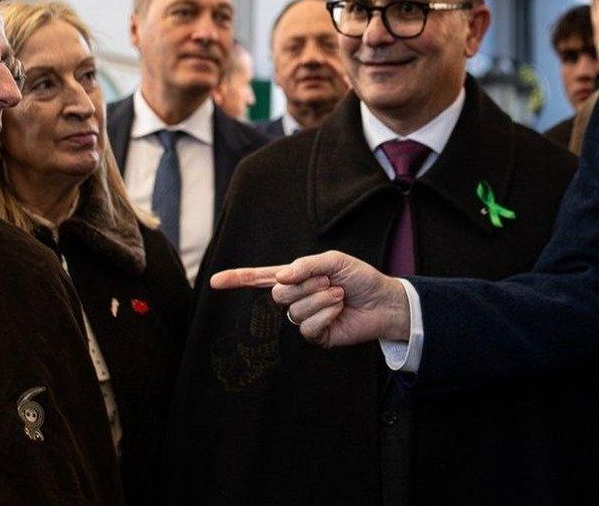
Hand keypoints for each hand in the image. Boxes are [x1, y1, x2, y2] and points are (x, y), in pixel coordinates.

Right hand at [211, 251, 409, 347]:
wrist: (383, 301)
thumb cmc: (360, 278)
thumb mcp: (334, 261)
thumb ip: (305, 265)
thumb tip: (280, 277)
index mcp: (296, 277)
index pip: (260, 278)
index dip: (237, 279)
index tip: (214, 281)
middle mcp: (296, 298)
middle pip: (277, 293)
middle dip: (306, 284)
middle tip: (329, 281)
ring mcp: (305, 318)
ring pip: (294, 309)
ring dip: (321, 298)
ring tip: (339, 294)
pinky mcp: (316, 336)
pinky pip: (307, 326)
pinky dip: (326, 314)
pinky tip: (339, 309)